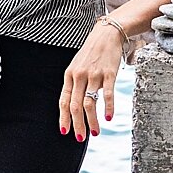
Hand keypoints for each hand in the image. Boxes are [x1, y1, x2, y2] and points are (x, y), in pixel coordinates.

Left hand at [58, 24, 120, 141]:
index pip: (64, 100)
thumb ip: (75, 84)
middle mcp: (79, 76)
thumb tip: (74, 106)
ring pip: (90, 103)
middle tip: (80, 138)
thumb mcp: (77, 66)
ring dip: (92, 121)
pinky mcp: (109, 73)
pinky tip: (108, 118)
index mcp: (69, 75)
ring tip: (95, 133)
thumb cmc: (91, 53)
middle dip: (77, 124)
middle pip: (75, 105)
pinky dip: (107, 107)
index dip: (63, 117)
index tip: (65, 131)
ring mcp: (94, 75)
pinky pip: (107, 94)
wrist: (106, 34)